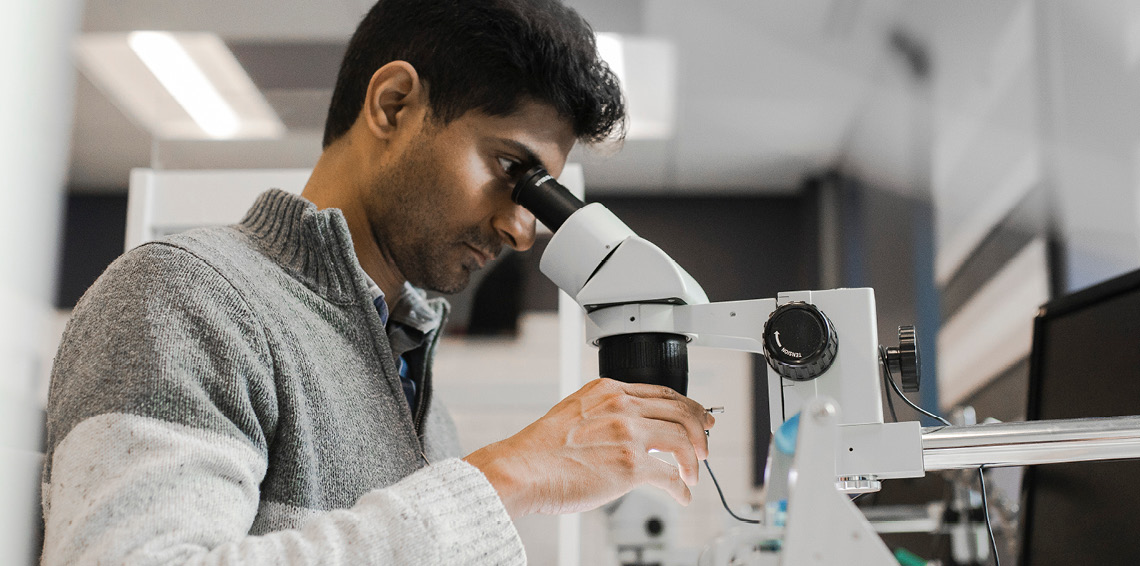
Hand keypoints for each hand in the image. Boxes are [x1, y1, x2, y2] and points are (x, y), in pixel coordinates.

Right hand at [463, 377, 714, 517]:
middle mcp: (622, 407)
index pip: (663, 392)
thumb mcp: (576, 412)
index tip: (698, 418)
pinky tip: (681, 495)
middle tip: (706, 446)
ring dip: (694, 460)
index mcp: (609, 390)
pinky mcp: (631, 466)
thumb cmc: (541, 449)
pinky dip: (681, 487)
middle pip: (681, 411)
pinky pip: (669, 475)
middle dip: (700, 430)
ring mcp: (629, 435)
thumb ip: (608, 414)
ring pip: (682, 440)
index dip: (687, 406)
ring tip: (693, 474)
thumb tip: (635, 432)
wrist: (522, 469)